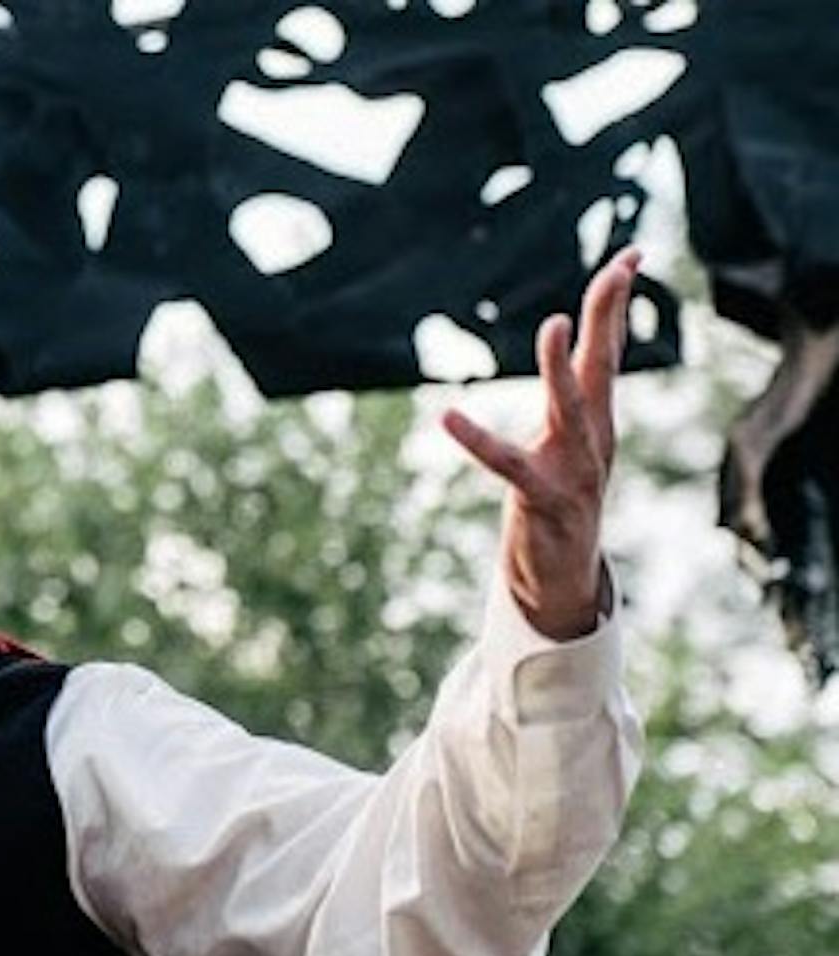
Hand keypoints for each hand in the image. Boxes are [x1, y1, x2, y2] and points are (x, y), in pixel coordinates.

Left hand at [443, 246, 640, 640]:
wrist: (562, 577)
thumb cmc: (558, 498)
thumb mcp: (569, 440)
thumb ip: (573, 393)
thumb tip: (578, 343)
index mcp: (597, 419)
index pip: (609, 349)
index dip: (617, 303)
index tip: (631, 253)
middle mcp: (594, 438)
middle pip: (603, 366)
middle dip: (610, 316)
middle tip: (619, 268)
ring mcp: (575, 470)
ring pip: (572, 410)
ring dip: (563, 369)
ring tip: (555, 325)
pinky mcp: (543, 501)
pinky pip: (507, 465)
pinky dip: (478, 442)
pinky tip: (448, 417)